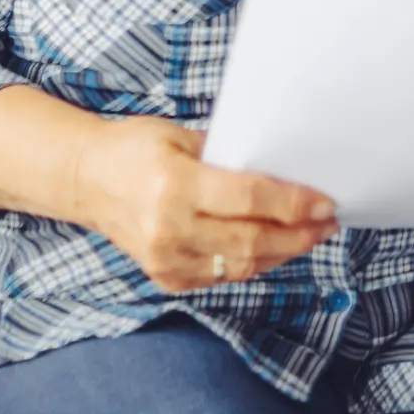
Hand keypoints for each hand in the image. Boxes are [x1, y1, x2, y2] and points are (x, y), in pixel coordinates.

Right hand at [75, 116, 338, 292]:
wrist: (85, 181)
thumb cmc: (135, 147)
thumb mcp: (180, 136)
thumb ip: (227, 155)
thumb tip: (281, 169)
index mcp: (174, 186)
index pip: (248, 200)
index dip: (293, 204)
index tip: (325, 201)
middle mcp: (169, 229)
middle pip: (250, 240)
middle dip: (299, 234)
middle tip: (329, 222)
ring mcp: (165, 260)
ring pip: (241, 266)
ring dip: (283, 252)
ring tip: (312, 235)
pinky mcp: (165, 277)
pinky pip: (222, 276)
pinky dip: (254, 263)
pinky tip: (276, 248)